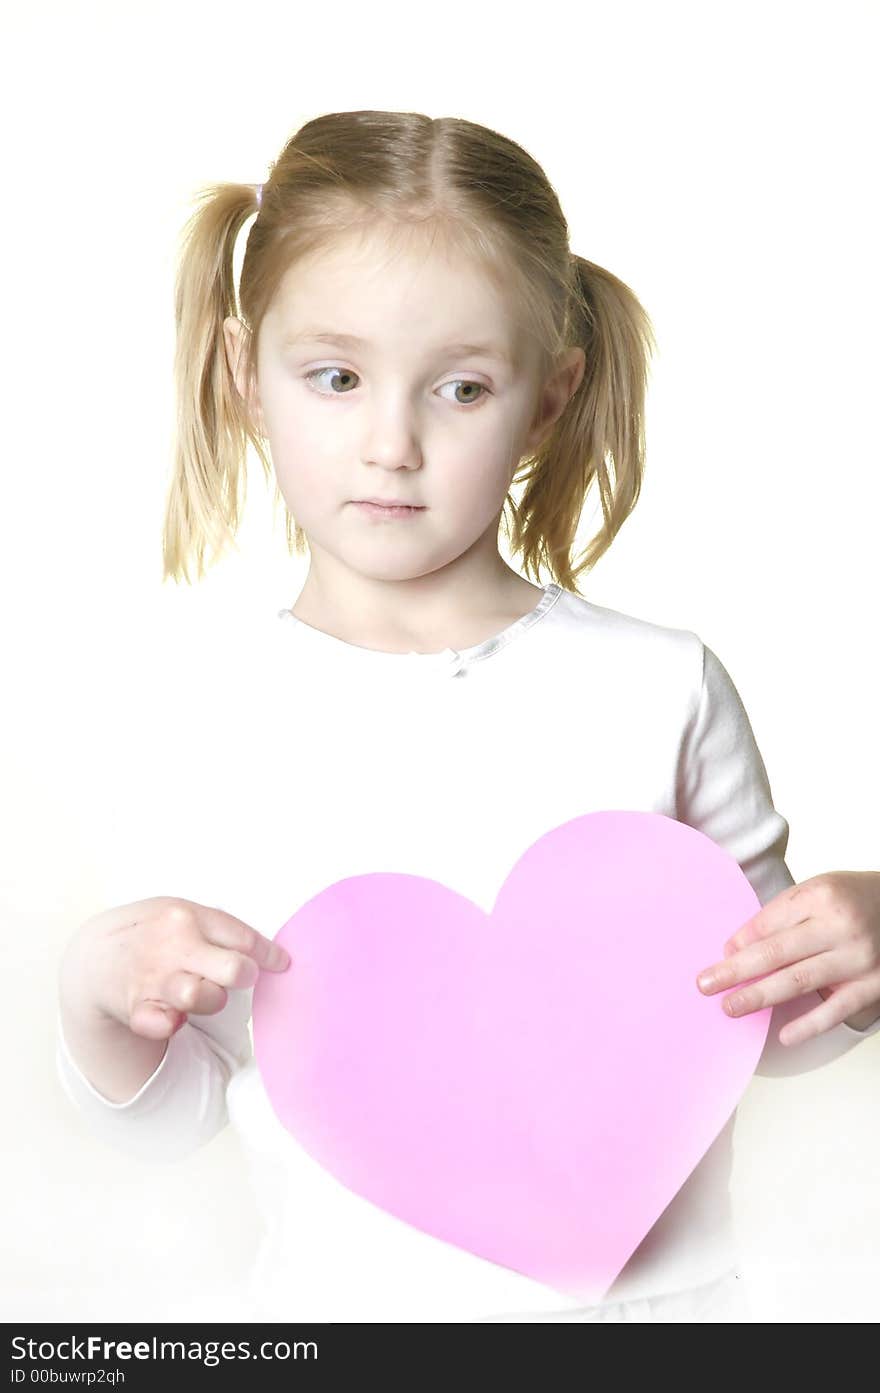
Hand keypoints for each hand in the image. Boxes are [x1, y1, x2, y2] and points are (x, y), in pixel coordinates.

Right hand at [61, 896, 290, 1039]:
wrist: (94, 956)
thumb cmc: (150, 933)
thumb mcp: (180, 912)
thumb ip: (219, 928)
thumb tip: (272, 951)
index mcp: (187, 915)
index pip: (244, 938)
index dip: (270, 955)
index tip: (283, 964)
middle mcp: (173, 945)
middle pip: (235, 970)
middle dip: (245, 976)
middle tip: (238, 977)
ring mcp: (154, 978)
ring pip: (205, 998)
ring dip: (210, 1001)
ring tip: (199, 993)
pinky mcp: (137, 1008)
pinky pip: (167, 1026)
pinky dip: (173, 1024)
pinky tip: (171, 1014)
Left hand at [695, 872, 879, 1046]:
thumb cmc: (854, 900)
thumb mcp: (818, 891)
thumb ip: (780, 915)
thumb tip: (738, 947)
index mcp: (820, 896)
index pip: (768, 923)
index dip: (740, 942)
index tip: (722, 956)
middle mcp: (839, 926)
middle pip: (775, 952)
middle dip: (735, 971)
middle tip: (705, 985)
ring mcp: (857, 958)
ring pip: (797, 981)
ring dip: (759, 997)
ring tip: (730, 1007)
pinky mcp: (872, 985)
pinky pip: (834, 1010)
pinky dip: (808, 1025)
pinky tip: (784, 1035)